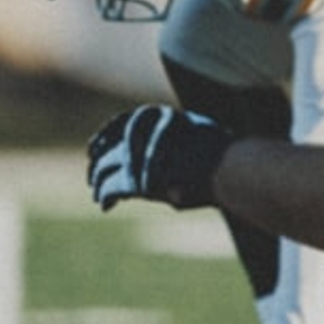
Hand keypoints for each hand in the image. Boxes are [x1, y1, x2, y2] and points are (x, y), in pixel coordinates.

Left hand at [85, 104, 232, 211]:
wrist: (231, 171)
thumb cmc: (224, 163)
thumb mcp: (200, 146)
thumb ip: (179, 153)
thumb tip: (169, 174)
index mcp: (163, 119)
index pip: (126, 122)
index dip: (107, 134)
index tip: (95, 146)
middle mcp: (148, 134)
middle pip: (113, 145)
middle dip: (100, 161)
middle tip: (93, 176)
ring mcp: (144, 155)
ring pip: (108, 166)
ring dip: (100, 181)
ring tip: (97, 194)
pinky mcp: (141, 179)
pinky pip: (115, 186)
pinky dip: (107, 194)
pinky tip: (105, 204)